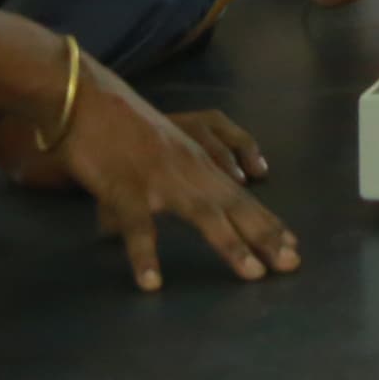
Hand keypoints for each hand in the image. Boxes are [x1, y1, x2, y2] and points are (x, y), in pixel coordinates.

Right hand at [50, 59, 302, 289]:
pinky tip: (152, 282)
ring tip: (253, 273)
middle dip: (265, 235)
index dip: (266, 220)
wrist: (84, 97)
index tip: (293, 244)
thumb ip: (166, 181)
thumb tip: (155, 217)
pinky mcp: (125, 187)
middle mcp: (188, 170)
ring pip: (204, 214)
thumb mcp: (158, 150)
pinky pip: (139, 227)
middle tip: (292, 263)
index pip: (240, 195)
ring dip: (231, 244)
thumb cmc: (117, 124)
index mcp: (196, 161)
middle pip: (235, 205)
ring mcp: (160, 179)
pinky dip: (145, 254)